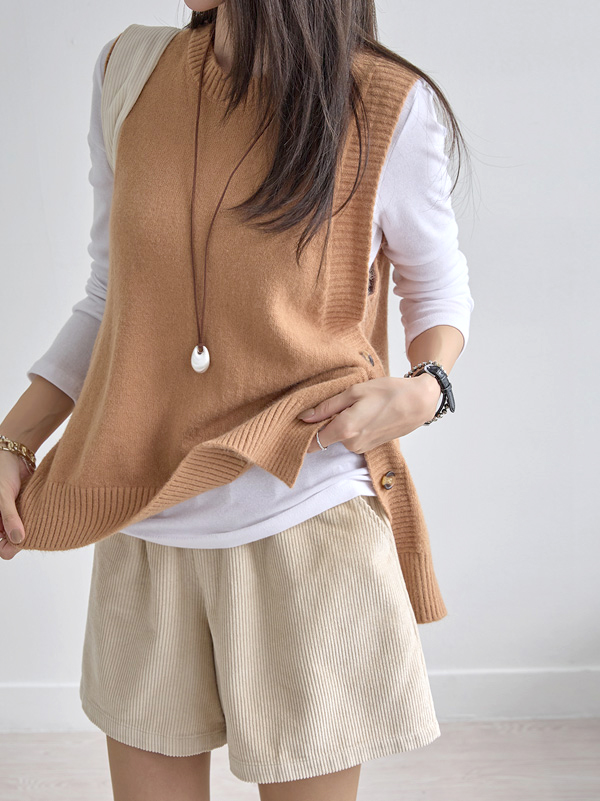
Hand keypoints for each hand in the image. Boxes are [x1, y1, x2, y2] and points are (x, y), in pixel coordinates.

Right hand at [0, 451, 30, 559]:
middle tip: (31, 528)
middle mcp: (1, 523)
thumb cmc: (2, 473)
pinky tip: (42, 515)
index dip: (8, 547)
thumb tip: (18, 539)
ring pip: (24, 534)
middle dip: (21, 539)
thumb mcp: (3, 496)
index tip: (19, 539)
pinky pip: (32, 523)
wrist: (16, 456)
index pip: (1, 548)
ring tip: (36, 519)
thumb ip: (10, 517)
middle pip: (12, 543)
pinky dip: (36, 521)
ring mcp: (14, 518)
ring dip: (31, 530)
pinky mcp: (26, 512)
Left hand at [298, 373, 441, 453]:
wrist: (419, 403)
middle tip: (335, 403)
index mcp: (345, 429)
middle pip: (325, 437)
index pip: (312, 442)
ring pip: (339, 437)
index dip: (302, 434)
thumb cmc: (389, 392)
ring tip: (354, 406)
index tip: (298, 423)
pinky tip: (363, 413)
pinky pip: (351, 438)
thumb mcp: (354, 392)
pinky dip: (351, 428)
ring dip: (339, 424)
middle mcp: (352, 444)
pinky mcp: (369, 447)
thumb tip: (304, 417)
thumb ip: (327, 406)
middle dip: (324, 423)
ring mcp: (361, 448)